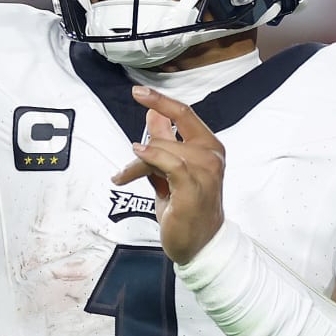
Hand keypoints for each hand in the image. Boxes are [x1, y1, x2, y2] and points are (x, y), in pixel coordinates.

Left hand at [109, 86, 225, 263]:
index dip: (160, 99)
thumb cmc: (187, 208)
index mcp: (209, 147)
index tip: (138, 91)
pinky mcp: (193, 188)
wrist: (199, 244)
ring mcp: (205, 171)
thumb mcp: (171, 170)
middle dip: (141, 148)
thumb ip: (164, 141)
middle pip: (167, 133)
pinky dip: (150, 157)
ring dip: (137, 164)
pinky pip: (168, 163)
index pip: (185, 113)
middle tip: (125, 171)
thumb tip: (153, 113)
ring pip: (162, 149)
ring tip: (125, 178)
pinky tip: (134, 159)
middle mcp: (211, 156)